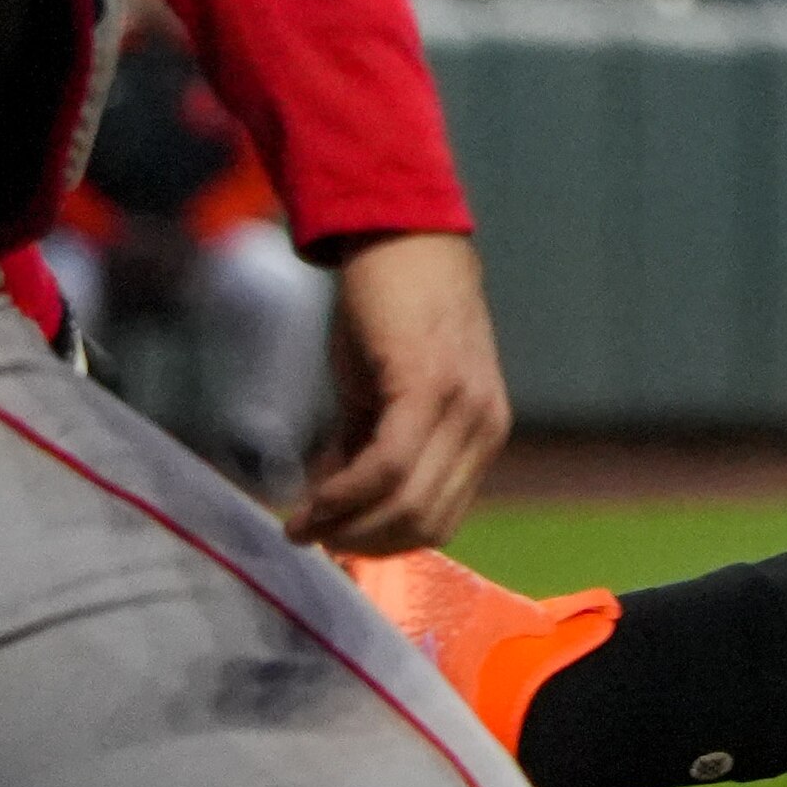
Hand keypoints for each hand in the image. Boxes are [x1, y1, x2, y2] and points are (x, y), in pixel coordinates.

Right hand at [292, 233, 511, 552]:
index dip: (382, 544)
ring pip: (407, 505)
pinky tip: (309, 503)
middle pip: (425, 525)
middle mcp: (484, 426)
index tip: (331, 542)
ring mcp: (462, 408)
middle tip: (310, 535)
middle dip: (361, 544)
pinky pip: (386, 467)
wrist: (403, 242)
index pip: (440, 522)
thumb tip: (333, 517)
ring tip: (302, 523)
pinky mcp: (428, 386)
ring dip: (348, 527)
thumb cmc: (391, 318)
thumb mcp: (382, 401)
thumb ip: (367, 456)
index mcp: (482, 434)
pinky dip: (343, 497)